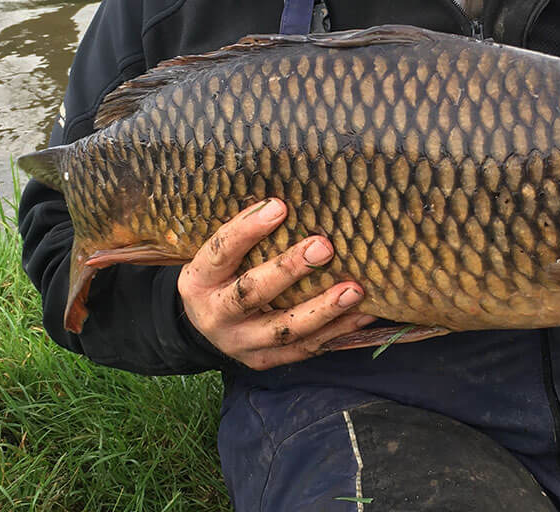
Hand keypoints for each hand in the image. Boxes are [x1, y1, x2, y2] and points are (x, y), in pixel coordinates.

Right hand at [177, 198, 374, 369]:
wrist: (205, 326)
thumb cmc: (222, 274)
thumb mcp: (218, 254)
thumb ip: (246, 233)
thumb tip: (292, 197)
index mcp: (198, 280)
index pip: (221, 251)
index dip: (248, 229)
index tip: (280, 207)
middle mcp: (215, 315)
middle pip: (252, 293)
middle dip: (289, 270)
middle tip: (324, 247)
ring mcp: (240, 343)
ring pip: (284, 330)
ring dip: (323, 309)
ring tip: (354, 290)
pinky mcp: (263, 361)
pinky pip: (304, 349)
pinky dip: (336, 332)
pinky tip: (361, 314)